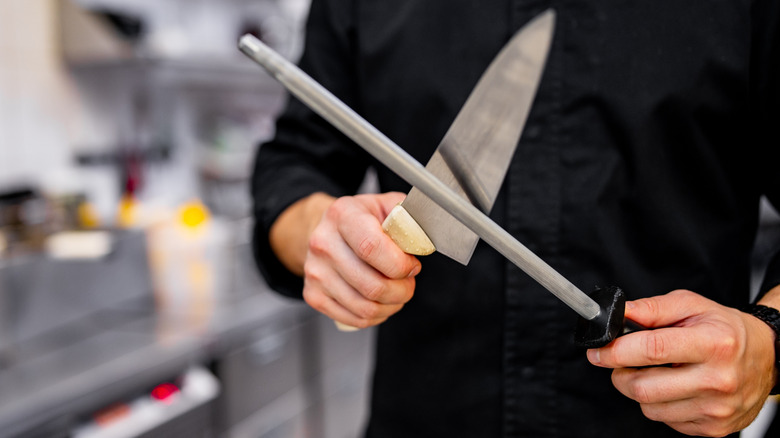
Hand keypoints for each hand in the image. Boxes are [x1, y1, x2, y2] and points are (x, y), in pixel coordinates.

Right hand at [301, 192, 420, 328]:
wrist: (326, 229)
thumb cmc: (361, 219)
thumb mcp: (386, 206)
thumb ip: (408, 218)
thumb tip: (423, 240)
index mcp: (343, 215)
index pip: (371, 247)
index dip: (400, 264)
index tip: (412, 266)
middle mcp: (323, 243)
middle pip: (372, 285)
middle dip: (402, 290)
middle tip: (408, 282)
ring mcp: (315, 272)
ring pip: (365, 308)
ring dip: (391, 305)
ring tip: (397, 292)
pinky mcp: (313, 295)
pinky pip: (354, 319)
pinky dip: (376, 316)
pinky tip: (381, 302)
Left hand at [586, 290, 776, 436]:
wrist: (768, 357)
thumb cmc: (725, 329)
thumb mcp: (691, 305)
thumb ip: (651, 308)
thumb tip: (618, 313)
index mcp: (713, 344)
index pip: (652, 350)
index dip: (616, 351)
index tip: (598, 351)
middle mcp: (717, 380)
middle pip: (643, 387)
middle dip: (620, 373)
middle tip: (623, 361)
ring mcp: (716, 409)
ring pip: (649, 407)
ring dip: (639, 389)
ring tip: (655, 371)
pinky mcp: (713, 428)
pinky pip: (665, 420)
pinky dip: (659, 403)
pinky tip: (673, 387)